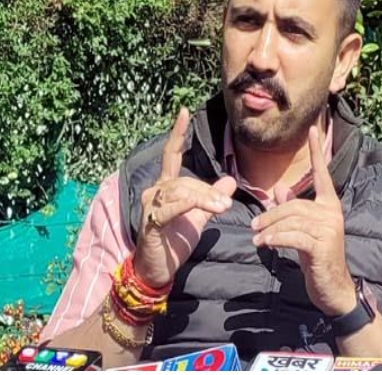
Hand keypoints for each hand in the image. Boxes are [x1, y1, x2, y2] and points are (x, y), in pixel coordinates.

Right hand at [134, 108, 236, 287]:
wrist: (157, 269)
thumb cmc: (174, 241)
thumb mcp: (199, 217)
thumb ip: (212, 197)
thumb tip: (230, 179)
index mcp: (166, 186)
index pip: (172, 154)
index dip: (177, 133)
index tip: (183, 112)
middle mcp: (155, 191)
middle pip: (185, 180)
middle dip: (208, 191)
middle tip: (226, 204)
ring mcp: (151, 206)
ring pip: (180, 192)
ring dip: (204, 199)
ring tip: (221, 208)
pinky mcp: (150, 222)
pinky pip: (169, 209)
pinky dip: (186, 205)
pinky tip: (198, 206)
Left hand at [251, 126, 355, 315]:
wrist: (333, 288)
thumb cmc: (317, 258)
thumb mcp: (303, 230)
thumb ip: (294, 208)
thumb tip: (280, 188)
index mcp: (329, 205)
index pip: (322, 174)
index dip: (317, 151)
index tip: (313, 129)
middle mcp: (332, 212)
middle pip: (293, 205)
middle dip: (270, 215)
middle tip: (253, 226)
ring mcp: (329, 228)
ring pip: (290, 220)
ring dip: (269, 229)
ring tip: (256, 238)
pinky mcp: (322, 245)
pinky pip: (292, 236)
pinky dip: (275, 239)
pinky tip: (265, 244)